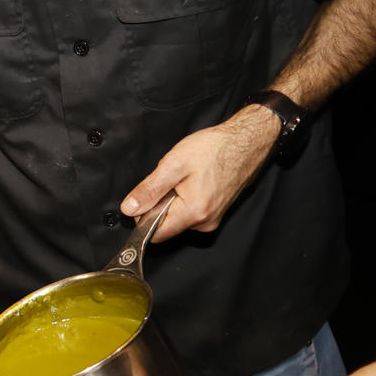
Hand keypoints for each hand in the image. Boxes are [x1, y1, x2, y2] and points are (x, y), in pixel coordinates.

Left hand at [121, 106, 279, 241]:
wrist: (246, 141)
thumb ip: (149, 190)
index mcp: (193, 213)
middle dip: (160, 204)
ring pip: (178, 216)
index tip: (144, 199)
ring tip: (186, 177)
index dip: (143, 217)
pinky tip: (195, 180)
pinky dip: (186, 197)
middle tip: (171, 180)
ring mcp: (213, 218)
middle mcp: (205, 222)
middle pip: (166, 225)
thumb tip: (129, 208)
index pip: (155, 234)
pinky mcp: (216, 211)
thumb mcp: (173, 165)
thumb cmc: (215, 149)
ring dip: (174, 199)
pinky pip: (191, 211)